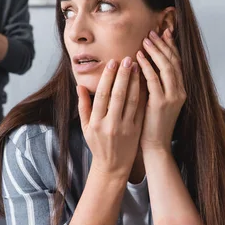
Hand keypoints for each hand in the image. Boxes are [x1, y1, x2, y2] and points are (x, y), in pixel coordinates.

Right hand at [77, 58, 145, 176]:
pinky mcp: (137, 130)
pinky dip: (143, 94)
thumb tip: (79, 85)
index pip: (102, 95)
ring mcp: (125, 128)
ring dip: (135, 81)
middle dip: (123, 75)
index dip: (108, 77)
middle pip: (118, 95)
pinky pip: (141, 109)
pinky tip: (145, 81)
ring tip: (137, 66)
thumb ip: (83, 106)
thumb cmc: (97, 144)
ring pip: (132, 100)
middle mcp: (111, 124)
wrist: (113, 166)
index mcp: (96, 122)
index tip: (112, 62)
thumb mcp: (86, 127)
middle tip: (128, 58)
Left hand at [137, 29, 185, 153]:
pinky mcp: (162, 103)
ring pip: (166, 67)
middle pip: (173, 61)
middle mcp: (179, 91)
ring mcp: (172, 97)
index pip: (176, 63)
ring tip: (146, 39)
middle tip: (153, 32)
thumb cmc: (151, 124)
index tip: (163, 33)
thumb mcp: (156, 101)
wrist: (155, 146)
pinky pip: (154, 79)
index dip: (170, 47)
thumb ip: (153, 84)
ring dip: (155, 51)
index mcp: (180, 90)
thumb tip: (143, 67)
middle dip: (163, 45)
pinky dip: (147, 65)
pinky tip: (139, 56)